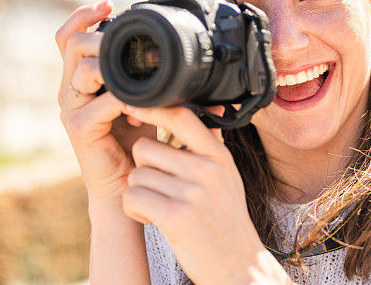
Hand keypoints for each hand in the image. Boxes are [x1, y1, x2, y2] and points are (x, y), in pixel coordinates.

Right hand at [55, 1, 156, 202]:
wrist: (128, 185)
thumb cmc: (139, 141)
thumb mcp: (150, 101)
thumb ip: (159, 80)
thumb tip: (189, 60)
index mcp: (83, 78)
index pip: (70, 36)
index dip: (84, 15)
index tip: (109, 4)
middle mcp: (72, 89)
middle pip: (72, 44)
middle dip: (101, 36)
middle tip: (127, 42)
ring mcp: (72, 108)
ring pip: (83, 69)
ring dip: (115, 68)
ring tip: (141, 80)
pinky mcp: (78, 129)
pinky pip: (100, 103)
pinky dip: (125, 101)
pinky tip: (142, 109)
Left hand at [121, 105, 286, 283]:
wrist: (238, 266)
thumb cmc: (226, 221)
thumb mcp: (227, 178)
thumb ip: (211, 147)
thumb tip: (205, 112)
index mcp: (218, 156)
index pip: (181, 115)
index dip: (151, 107)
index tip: (132, 104)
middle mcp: (207, 169)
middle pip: (145, 148)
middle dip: (143, 168)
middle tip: (159, 189)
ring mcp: (193, 192)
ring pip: (136, 174)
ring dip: (138, 193)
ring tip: (160, 208)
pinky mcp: (176, 216)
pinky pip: (133, 197)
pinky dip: (135, 210)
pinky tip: (152, 219)